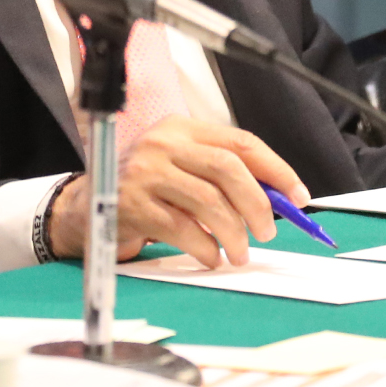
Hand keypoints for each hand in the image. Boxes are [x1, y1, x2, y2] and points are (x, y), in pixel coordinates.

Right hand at [46, 116, 306, 268]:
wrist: (86, 209)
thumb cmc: (146, 191)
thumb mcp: (182, 170)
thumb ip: (223, 178)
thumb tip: (278, 200)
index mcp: (182, 129)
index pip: (241, 142)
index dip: (276, 170)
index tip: (298, 197)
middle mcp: (163, 143)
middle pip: (228, 168)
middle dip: (258, 203)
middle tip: (268, 231)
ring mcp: (145, 172)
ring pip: (209, 201)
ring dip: (234, 233)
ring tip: (239, 252)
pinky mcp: (132, 203)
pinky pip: (183, 229)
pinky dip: (205, 248)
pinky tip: (211, 257)